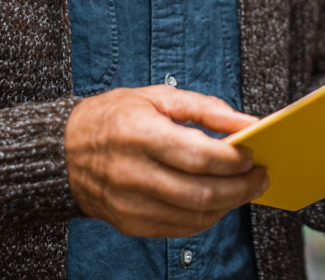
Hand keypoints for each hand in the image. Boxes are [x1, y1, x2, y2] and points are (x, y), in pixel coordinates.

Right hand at [65, 85, 268, 237]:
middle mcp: (134, 174)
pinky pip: (180, 228)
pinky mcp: (131, 223)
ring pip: (195, 215)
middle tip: (261, 177)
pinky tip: (218, 201)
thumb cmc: (114, 117)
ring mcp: (131, 204)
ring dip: (229, 204)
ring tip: (245, 188)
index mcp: (141, 135)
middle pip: (201, 191)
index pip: (199, 156)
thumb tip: (249, 122)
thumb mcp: (157, 97)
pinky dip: (207, 216)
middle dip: (241, 187)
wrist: (63, 153)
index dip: (232, 159)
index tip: (253, 154)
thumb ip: (206, 109)